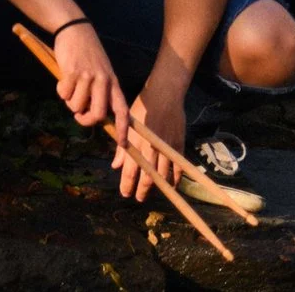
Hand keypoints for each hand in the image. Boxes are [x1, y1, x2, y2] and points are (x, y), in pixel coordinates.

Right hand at [52, 20, 133, 153]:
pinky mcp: (72, 72)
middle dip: (86, 120)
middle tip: (79, 116)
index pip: (122, 111)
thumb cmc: (88, 53)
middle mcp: (103, 81)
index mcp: (113, 83)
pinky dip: (60, 91)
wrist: (75, 29)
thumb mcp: (102, 71)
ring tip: (69, 90)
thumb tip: (94, 114)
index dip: (123, 130)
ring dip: (70, 103)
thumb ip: (101, 91)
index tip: (122, 144)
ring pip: (77, 106)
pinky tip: (63, 80)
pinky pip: (64, 94)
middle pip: (99, 114)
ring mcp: (87, 77)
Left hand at [120, 88, 189, 202]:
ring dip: (159, 186)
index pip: (130, 171)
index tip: (125, 194)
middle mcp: (150, 148)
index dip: (127, 185)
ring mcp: (166, 148)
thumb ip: (122, 147)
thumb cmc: (140, 109)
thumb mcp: (125, 125)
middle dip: (142, 190)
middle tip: (139, 198)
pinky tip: (172, 184)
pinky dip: (176, 178)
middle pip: (148, 177)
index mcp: (135, 143)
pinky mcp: (178, 145)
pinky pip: (178, 167)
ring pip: (163, 175)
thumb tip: (116, 166)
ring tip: (153, 192)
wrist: (164, 96)